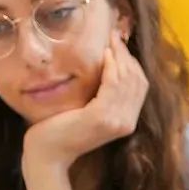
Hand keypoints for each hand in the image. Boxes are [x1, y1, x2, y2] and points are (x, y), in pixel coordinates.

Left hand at [21, 32, 148, 187]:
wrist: (49, 153)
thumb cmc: (63, 131)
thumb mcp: (90, 112)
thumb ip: (103, 97)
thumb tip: (108, 68)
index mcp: (127, 122)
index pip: (140, 86)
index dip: (132, 63)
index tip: (119, 44)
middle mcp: (127, 123)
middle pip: (137, 80)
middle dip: (127, 55)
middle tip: (115, 35)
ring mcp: (117, 121)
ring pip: (127, 80)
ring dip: (120, 56)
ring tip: (110, 41)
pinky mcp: (102, 117)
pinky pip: (113, 85)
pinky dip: (111, 67)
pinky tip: (104, 55)